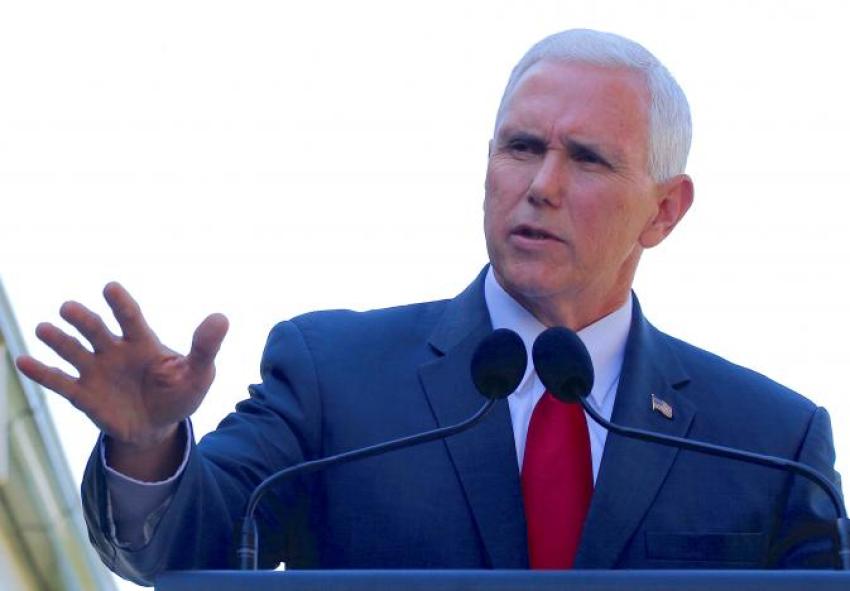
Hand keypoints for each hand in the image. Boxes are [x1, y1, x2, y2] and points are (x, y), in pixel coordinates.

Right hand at [16, 282, 228, 451]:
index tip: (110, 287)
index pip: (130, 318)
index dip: (121, 303)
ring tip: (43, 329)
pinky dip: (42, 372)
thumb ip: (205, 347)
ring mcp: (97, 371)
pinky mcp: (84, 395)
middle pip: (96, 330)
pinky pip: (60, 382)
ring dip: (58, 340)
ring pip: (74, 352)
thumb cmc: (180, 393)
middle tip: (69, 308)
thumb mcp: (198, 373)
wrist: (159, 426)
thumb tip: (221, 318)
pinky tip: (23, 361)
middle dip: (84, 319)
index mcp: (143, 342)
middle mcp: (115, 351)